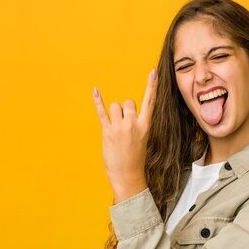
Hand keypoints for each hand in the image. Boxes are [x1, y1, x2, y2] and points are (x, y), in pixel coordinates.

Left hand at [92, 68, 157, 203]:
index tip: (153, 73)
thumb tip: (126, 111)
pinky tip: (95, 90)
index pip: (150, 102)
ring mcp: (120, 127)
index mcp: (145, 126)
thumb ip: (136, 124)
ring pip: (115, 106)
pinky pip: (102, 112)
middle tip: (124, 126)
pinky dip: (97, 101)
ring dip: (114, 114)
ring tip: (116, 129)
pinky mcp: (107, 131)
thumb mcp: (142, 139)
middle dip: (125, 110)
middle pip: (128, 102)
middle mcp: (133, 124)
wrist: (128, 175)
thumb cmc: (135, 158)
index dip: (152, 86)